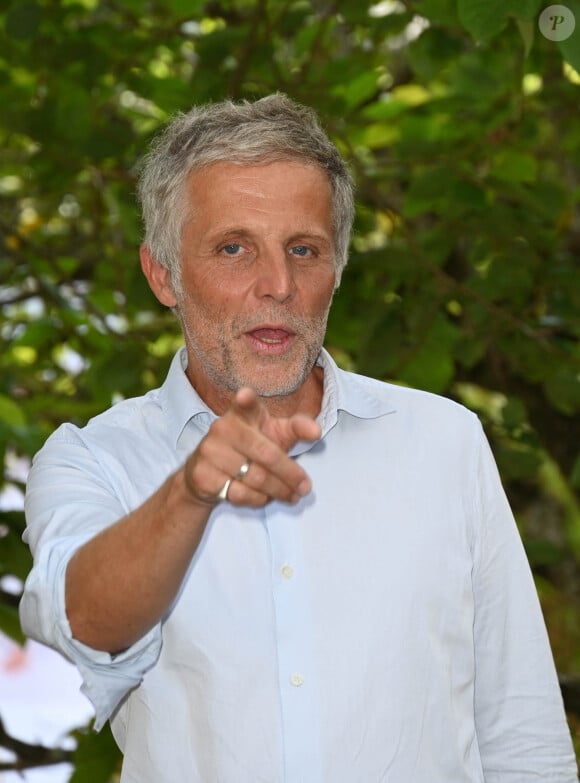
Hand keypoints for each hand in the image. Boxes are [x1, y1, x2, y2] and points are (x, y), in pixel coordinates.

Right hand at [183, 388, 320, 507]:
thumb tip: (316, 431)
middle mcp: (223, 428)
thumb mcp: (273, 433)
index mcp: (241, 414)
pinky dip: (259, 499)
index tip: (245, 395)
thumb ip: (295, 428)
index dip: (245, 400)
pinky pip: (240, 494)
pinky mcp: (203, 476)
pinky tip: (266, 497)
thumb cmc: (249, 447)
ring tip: (293, 496)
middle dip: (290, 473)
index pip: (245, 405)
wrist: (204, 472)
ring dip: (279, 490)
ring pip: (255, 478)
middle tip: (305, 487)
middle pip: (266, 454)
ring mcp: (210, 452)